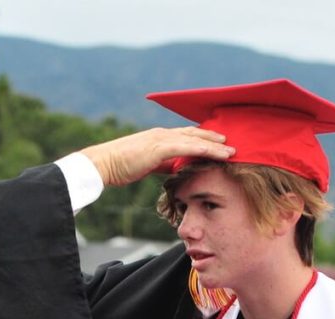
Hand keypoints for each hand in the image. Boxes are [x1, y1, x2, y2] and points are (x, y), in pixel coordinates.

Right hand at [81, 127, 234, 186]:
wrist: (103, 164)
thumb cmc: (120, 167)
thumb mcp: (146, 165)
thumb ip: (162, 165)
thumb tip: (174, 169)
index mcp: (159, 138)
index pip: (186, 136)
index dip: (203, 139)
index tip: (218, 144)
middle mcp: (162, 134)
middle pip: (194, 134)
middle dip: (214, 138)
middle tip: (231, 144)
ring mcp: (161, 139)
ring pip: (194, 139)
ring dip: (214, 144)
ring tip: (230, 150)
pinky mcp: (159, 147)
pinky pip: (185, 146)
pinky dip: (201, 148)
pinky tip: (214, 152)